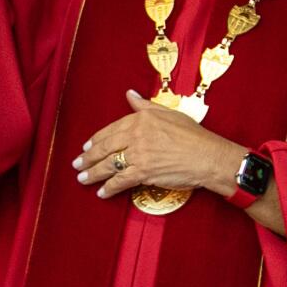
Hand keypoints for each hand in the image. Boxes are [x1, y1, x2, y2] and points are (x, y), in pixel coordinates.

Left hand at [72, 90, 245, 200]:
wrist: (208, 157)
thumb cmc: (194, 136)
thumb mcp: (170, 113)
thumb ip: (145, 105)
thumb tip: (130, 94)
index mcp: (141, 119)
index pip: (111, 130)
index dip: (96, 140)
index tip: (87, 147)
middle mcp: (137, 135)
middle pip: (105, 147)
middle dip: (87, 158)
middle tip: (77, 164)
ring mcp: (139, 154)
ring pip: (108, 165)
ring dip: (92, 173)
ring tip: (83, 179)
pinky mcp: (143, 172)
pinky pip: (119, 181)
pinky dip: (108, 188)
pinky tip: (101, 192)